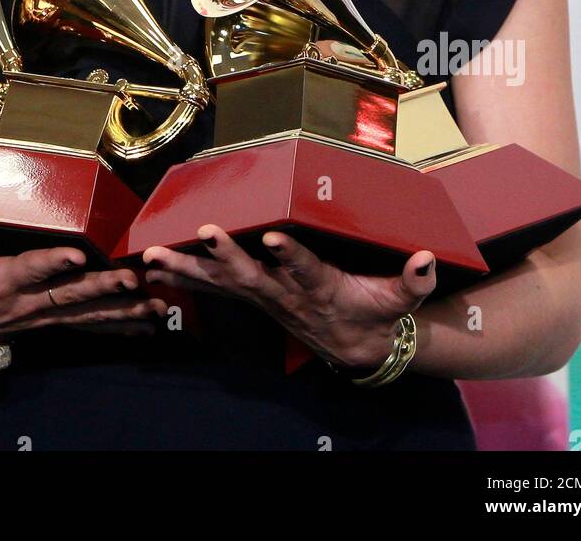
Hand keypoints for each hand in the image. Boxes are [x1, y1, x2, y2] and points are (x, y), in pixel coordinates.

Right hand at [0, 217, 167, 343]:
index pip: (30, 270)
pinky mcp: (44, 322)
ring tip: (153, 307)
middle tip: (132, 281)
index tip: (77, 256)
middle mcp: (24, 302)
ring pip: (83, 314)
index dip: (52, 263)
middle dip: (102, 288)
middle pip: (68, 295)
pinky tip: (141, 326)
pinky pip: (82, 326)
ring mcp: (37, 316)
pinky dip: (113, 326)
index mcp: (0, 282)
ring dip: (119, 311)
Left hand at [143, 224, 436, 371]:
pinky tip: (154, 267)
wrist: (357, 348)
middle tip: (207, 232)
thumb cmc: (375, 312)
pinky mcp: (253, 297)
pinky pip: (214, 288)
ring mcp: (265, 298)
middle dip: (227, 255)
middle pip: (252, 275)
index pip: (304, 269)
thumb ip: (413, 280)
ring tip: (154, 256)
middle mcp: (285, 293)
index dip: (289, 257)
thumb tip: (426, 258)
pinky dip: (184, 276)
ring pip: (222, 282)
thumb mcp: (398, 299)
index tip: (273, 240)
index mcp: (320, 287)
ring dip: (188, 269)